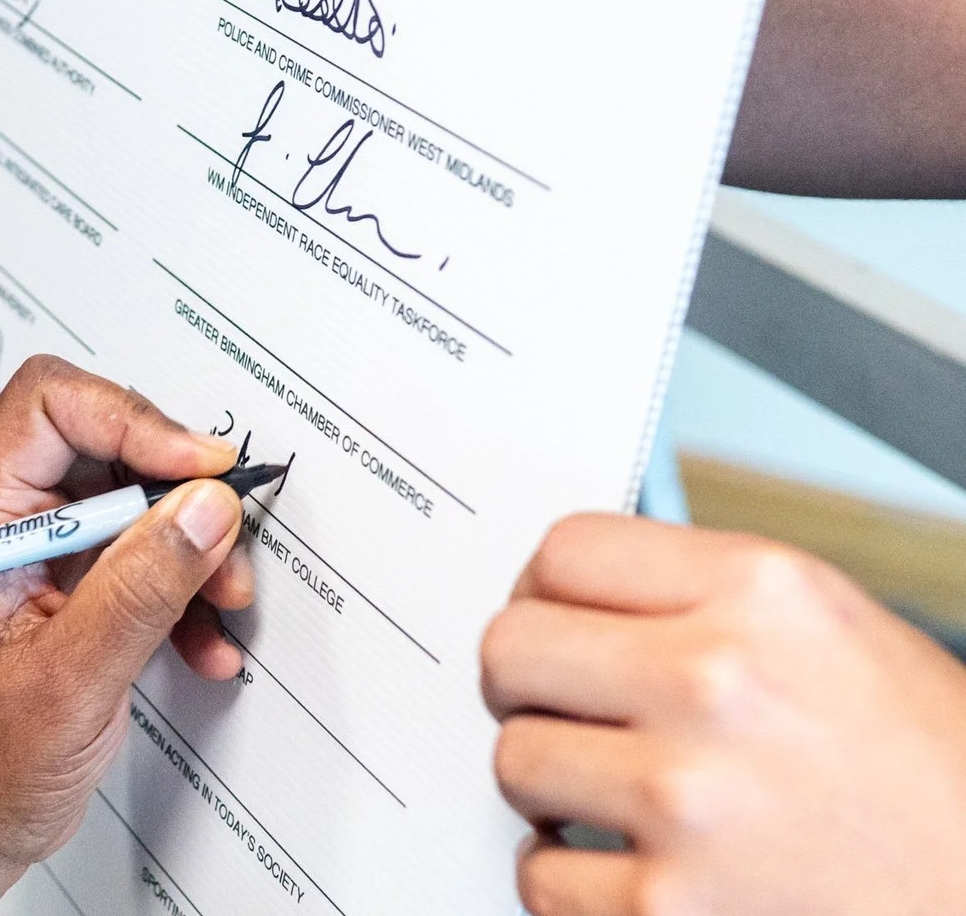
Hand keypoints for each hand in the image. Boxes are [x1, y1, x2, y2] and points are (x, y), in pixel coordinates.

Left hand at [0, 355, 252, 904]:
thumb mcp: (66, 680)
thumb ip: (138, 590)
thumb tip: (203, 507)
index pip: (49, 408)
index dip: (131, 420)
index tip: (199, 470)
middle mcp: (7, 524)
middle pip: (106, 449)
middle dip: (179, 495)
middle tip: (226, 546)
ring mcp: (42, 558)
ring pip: (136, 507)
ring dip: (193, 551)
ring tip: (224, 605)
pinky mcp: (73, 595)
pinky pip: (142, 563)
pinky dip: (183, 597)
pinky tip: (205, 646)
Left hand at [484, 513, 965, 914]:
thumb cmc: (935, 774)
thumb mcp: (835, 632)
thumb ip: (705, 598)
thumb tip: (576, 598)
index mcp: (759, 594)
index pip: (562, 552)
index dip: (542, 591)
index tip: (551, 620)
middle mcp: (715, 682)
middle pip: (510, 648)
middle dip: (527, 684)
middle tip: (563, 709)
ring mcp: (686, 799)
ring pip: (514, 760)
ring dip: (550, 784)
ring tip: (608, 794)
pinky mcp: (668, 908)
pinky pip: (541, 877)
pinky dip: (569, 881)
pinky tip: (622, 865)